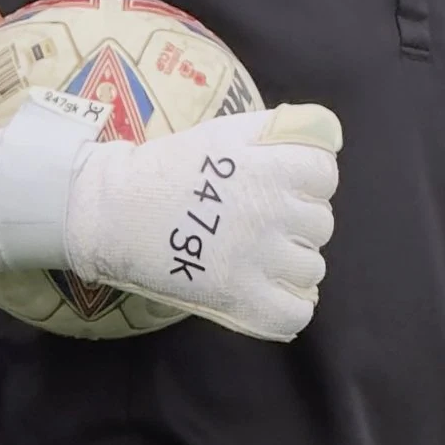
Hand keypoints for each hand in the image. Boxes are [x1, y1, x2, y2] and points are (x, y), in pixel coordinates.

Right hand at [0, 90, 340, 342]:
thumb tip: (329, 137)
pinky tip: (268, 291)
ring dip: (289, 264)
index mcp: (271, 165)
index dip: (304, 181)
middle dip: (293, 222)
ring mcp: (259, 257)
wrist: (115, 210)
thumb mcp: (226, 131)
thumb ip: (280, 131)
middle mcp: (272, 210)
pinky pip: (296, 312)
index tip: (275, 185)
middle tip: (254, 221)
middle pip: (320, 223)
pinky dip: (288, 306)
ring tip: (254, 255)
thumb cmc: (171, 168)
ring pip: (311, 268)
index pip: (324, 174)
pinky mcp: (242, 297)